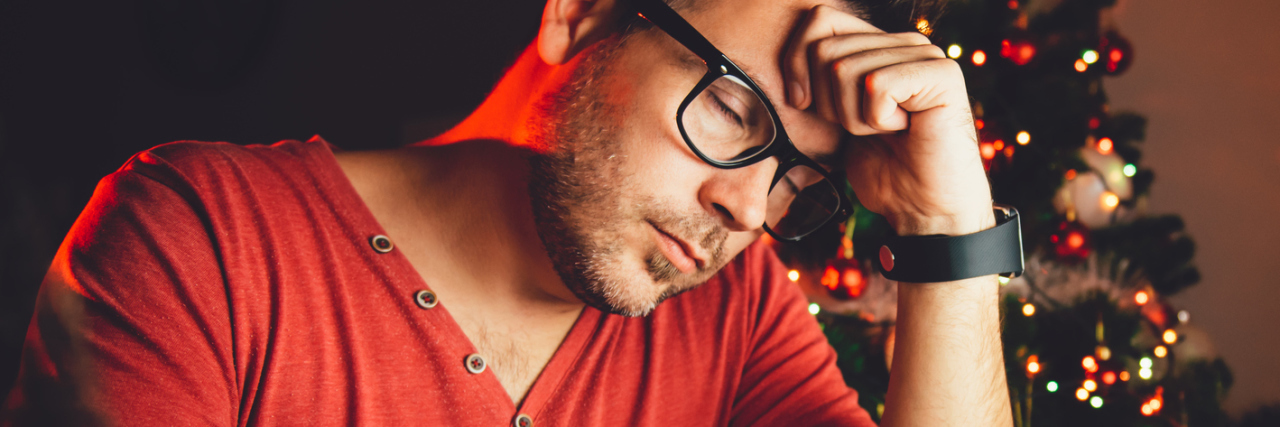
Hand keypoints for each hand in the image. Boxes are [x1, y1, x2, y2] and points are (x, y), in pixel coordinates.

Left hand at [782, 5, 994, 235]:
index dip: (797, 62)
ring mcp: (926, 55)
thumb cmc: (883, 168)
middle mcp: (905, 42)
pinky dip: (877, 120)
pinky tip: (904, 131)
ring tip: (887, 131)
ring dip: (854, 117)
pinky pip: (876, 85)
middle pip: (825, 49)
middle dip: (828, 102)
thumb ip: (820, 77)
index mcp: (880, 45)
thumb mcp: (837, 117)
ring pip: (845, 70)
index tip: (802, 103)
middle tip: (864, 128)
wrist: (924, 210)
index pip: (819, 21)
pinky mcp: (943, 74)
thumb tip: (790, 54)